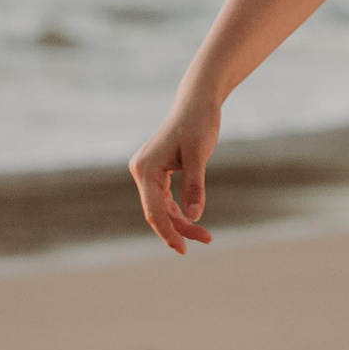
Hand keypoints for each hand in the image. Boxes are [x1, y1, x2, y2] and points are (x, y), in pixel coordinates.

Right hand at [131, 91, 220, 252]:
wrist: (197, 100)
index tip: (183, 249)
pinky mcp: (156, 170)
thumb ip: (194, 186)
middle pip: (157, 211)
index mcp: (145, 169)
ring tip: (205, 236)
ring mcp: (147, 171)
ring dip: (181, 221)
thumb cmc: (199, 123)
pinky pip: (164, 197)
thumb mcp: (200, 154)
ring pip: (162, 206)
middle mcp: (141, 171)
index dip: (168, 232)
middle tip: (207, 240)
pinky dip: (179, 208)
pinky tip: (193, 219)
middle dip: (180, 228)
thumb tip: (194, 217)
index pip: (154, 211)